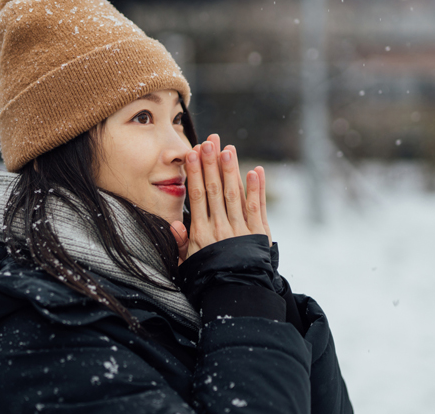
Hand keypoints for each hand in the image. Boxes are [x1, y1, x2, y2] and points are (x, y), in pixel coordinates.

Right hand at [170, 134, 272, 264]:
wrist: (236, 293)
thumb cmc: (208, 276)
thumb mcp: (187, 262)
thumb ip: (180, 243)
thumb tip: (175, 224)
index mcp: (201, 233)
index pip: (197, 197)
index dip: (195, 174)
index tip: (193, 154)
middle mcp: (220, 228)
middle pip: (214, 190)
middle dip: (211, 164)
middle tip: (210, 142)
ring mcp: (241, 230)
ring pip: (235, 194)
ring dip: (231, 170)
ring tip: (229, 149)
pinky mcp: (259, 234)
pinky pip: (257, 208)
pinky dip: (257, 189)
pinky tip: (255, 171)